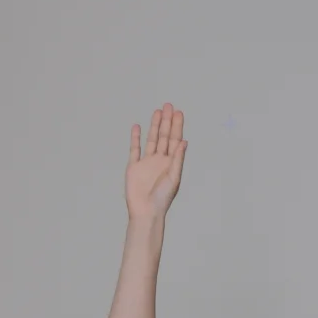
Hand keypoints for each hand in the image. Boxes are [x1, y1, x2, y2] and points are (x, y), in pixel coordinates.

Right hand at [125, 103, 185, 220]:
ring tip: (157, 112)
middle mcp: (159, 160)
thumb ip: (178, 159)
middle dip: (166, 121)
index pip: (175, 140)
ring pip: (151, 139)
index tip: (178, 112)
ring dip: (154, 126)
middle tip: (168, 106)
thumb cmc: (162, 198)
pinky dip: (135, 138)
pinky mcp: (134, 167)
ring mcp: (146, 162)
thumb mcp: (174, 177)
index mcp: (171, 162)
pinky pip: (134, 149)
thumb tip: (184, 141)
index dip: (177, 126)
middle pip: (164, 136)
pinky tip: (137, 127)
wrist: (145, 211)